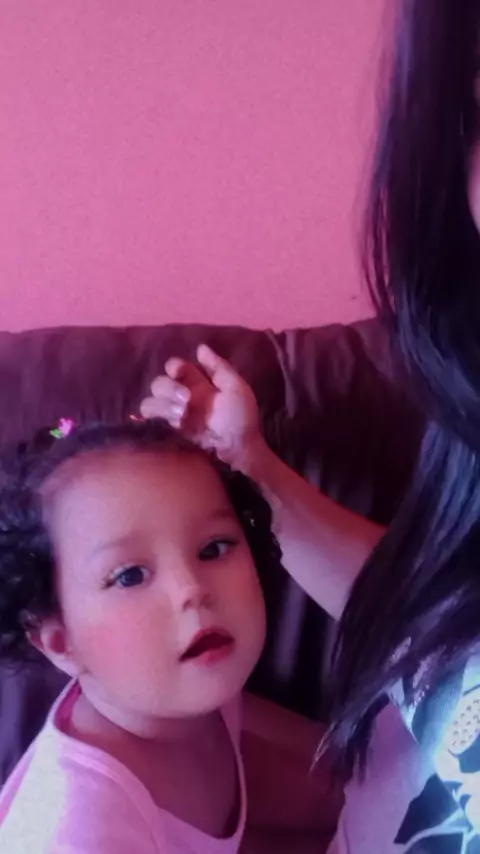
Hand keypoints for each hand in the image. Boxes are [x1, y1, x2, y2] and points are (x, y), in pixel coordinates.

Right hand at [140, 345, 263, 469]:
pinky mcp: (172, 428)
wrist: (239, 445)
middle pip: (159, 383)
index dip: (173, 366)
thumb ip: (218, 367)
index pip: (175, 366)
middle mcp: (182, 394)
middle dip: (169, 388)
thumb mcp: (235, 387)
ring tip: (181, 414)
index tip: (178, 372)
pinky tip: (177, 421)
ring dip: (163, 404)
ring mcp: (176, 412)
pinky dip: (160, 416)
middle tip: (186, 400)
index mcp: (198, 382)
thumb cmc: (241, 415)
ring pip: (152, 400)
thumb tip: (200, 347)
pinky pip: (153, 418)